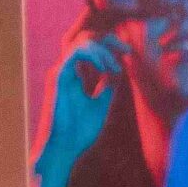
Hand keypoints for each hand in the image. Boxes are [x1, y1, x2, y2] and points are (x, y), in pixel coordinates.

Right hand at [39, 36, 126, 169]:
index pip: (92, 48)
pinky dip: (95, 56)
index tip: (128, 52)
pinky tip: (106, 68)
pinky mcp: (59, 77)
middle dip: (109, 40)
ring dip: (103, 50)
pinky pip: (77, 53)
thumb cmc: (81, 130)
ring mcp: (62, 73)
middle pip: (86, 39)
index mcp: (76, 77)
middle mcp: (68, 71)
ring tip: (113, 67)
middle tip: (126, 50)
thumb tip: (116, 70)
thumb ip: (107, 85)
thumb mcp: (101, 103)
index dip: (111, 45)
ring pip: (82, 43)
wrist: (67, 147)